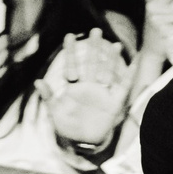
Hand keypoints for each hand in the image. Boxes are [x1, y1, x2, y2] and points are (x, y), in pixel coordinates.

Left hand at [37, 30, 132, 148]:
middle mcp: (89, 87)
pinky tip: (134, 63)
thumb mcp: (55, 113)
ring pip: (107, 71)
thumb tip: (38, 81)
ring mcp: (102, 93)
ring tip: (115, 44)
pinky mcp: (113, 102)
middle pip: (91, 63)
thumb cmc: (67, 127)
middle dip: (94, 47)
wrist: (83, 142)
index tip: (69, 36)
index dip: (70, 51)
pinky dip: (129, 76)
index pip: (72, 66)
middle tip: (96, 31)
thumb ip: (49, 97)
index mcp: (73, 88)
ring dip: (110, 58)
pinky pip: (122, 87)